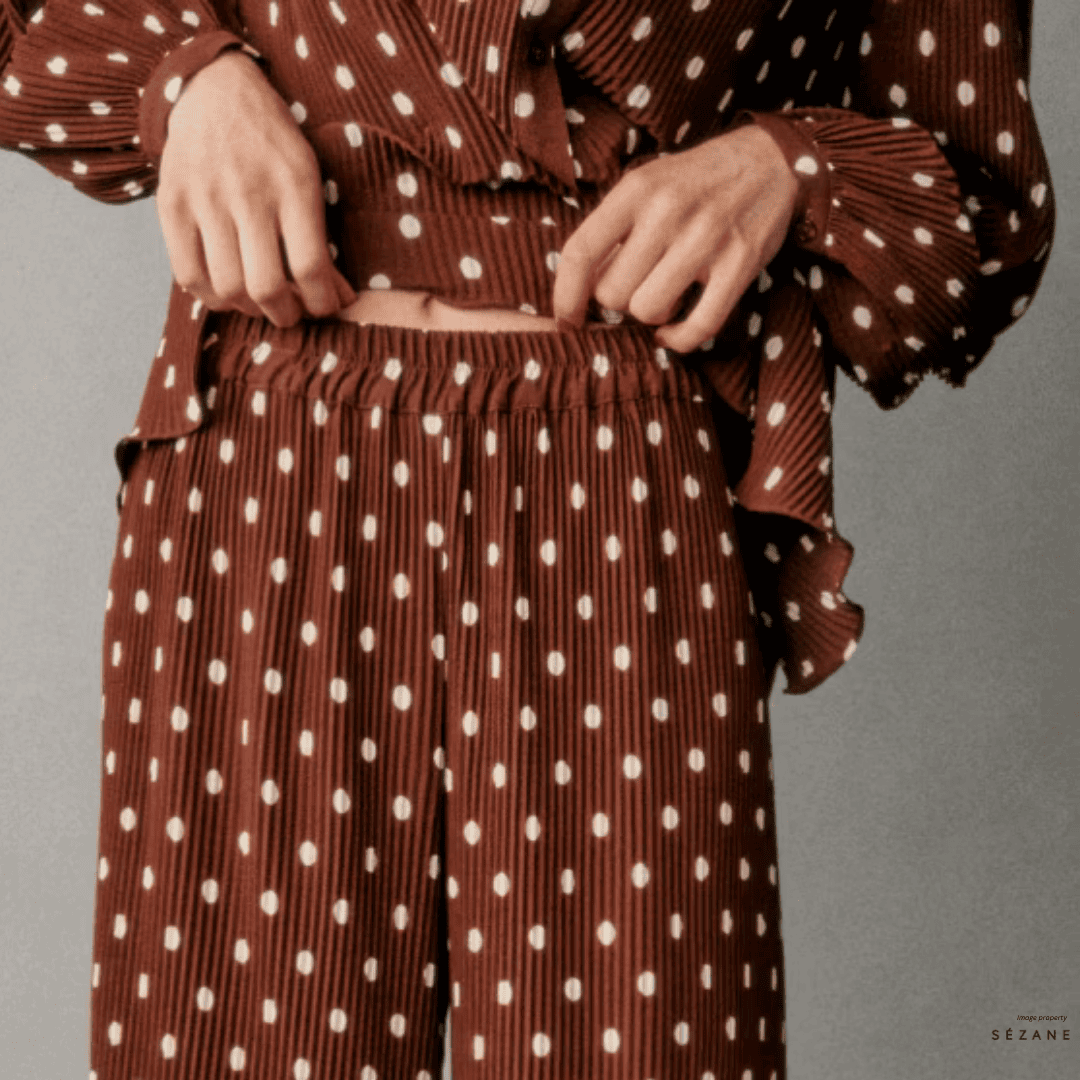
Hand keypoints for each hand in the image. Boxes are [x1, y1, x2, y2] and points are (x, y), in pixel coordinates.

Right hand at [156, 49, 356, 325]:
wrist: (213, 91)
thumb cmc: (273, 145)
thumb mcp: (309, 178)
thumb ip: (322, 238)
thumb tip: (340, 299)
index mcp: (294, 186)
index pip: (311, 267)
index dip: (322, 303)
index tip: (326, 308)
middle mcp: (248, 194)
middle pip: (267, 287)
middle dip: (286, 315)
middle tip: (291, 313)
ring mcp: (205, 200)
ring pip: (227, 289)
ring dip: (249, 309)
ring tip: (260, 302)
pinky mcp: (171, 205)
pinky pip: (188, 275)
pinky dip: (211, 297)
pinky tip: (227, 291)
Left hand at [551, 123, 798, 352]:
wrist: (769, 160)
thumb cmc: (694, 182)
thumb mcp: (647, 185)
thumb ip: (612, 230)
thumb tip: (578, 289)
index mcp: (636, 189)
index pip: (580, 252)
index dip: (565, 296)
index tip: (567, 320)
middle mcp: (668, 211)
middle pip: (612, 293)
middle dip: (619, 301)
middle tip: (638, 286)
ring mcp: (707, 238)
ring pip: (648, 311)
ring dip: (651, 315)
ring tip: (665, 294)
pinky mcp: (740, 264)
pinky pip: (698, 325)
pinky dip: (680, 339)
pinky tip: (674, 331)